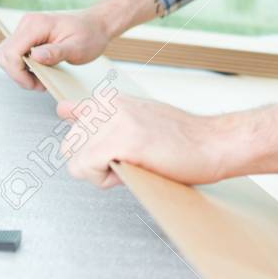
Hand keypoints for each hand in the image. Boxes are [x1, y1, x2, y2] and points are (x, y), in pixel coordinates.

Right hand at [0, 9, 110, 91]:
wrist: (96, 26)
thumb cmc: (90, 35)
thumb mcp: (77, 47)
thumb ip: (56, 53)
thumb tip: (35, 57)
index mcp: (37, 24)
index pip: (12, 52)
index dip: (17, 72)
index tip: (34, 84)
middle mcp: (27, 24)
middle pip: (5, 54)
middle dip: (17, 74)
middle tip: (38, 84)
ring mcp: (26, 29)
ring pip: (7, 55)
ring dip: (19, 72)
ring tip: (40, 80)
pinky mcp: (28, 36)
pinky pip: (15, 54)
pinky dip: (23, 67)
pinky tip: (39, 73)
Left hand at [56, 93, 223, 189]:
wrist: (214, 143)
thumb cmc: (182, 137)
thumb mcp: (136, 116)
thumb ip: (99, 114)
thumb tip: (63, 108)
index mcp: (112, 99)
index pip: (73, 116)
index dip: (90, 141)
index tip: (113, 144)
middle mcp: (109, 105)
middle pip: (69, 146)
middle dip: (94, 161)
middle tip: (130, 159)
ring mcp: (114, 121)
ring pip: (75, 161)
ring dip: (100, 171)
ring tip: (134, 163)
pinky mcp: (121, 141)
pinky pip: (86, 169)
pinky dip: (105, 179)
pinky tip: (133, 168)